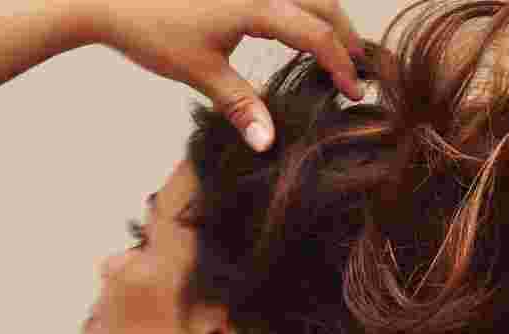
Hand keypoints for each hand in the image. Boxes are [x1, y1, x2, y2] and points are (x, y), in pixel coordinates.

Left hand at [85, 0, 367, 151]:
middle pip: (323, 3)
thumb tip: (268, 144)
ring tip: (336, 51)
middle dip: (345, 36)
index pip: (316, 34)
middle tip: (357, 70)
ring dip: (325, 18)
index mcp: (256, 4)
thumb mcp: (200, 73)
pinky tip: (297, 31)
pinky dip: (300, 9)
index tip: (352, 93)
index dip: (341, 64)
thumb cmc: (151, 30)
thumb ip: (240, 105)